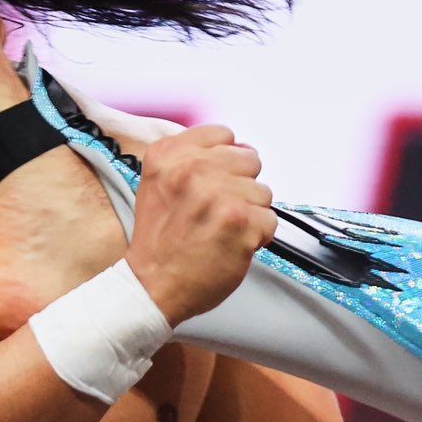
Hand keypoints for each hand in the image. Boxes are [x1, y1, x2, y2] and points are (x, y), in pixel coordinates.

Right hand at [124, 125, 276, 325]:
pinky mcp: (240, 222)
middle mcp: (192, 170)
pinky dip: (257, 237)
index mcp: (168, 155)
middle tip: (214, 213)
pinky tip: (231, 245)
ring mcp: (217, 195)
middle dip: (239, 187)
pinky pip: (270, 220)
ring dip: (248, 214)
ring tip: (220, 231)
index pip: (224, 135)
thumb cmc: (160, 240)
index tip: (209, 184)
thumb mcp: (160, 183)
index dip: (224, 162)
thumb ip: (194, 159)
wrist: (152, 286)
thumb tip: (243, 148)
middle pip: (249, 159)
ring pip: (263, 192)